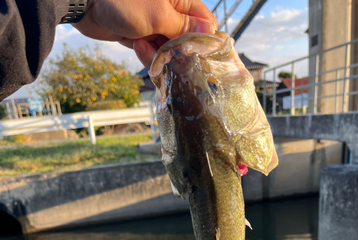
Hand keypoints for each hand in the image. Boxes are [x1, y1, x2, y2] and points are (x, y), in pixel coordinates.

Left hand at [75, 0, 217, 66]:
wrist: (86, 1)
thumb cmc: (123, 0)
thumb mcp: (159, 14)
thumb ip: (184, 26)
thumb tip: (210, 31)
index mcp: (180, 0)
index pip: (203, 21)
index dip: (203, 40)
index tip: (198, 55)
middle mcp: (169, 11)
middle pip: (186, 39)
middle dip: (178, 51)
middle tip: (169, 56)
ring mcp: (153, 23)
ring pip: (168, 49)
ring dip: (159, 54)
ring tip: (143, 45)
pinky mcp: (138, 34)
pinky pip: (150, 51)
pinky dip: (146, 53)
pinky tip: (136, 46)